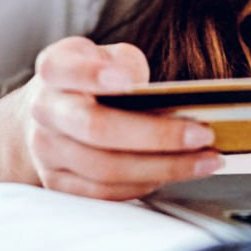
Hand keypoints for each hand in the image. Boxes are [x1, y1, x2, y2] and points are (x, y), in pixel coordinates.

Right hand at [6, 37, 224, 200]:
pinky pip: (106, 193)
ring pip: (106, 169)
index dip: (92, 75)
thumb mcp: (106, 56)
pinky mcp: (59, 183)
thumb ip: (126, 65)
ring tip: (206, 159)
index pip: (62, 68)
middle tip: (202, 134)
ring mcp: (48, 152)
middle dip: (155, 135)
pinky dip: (145, 184)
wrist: (51, 113)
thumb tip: (156, 97)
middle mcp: (45, 112)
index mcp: (55, 70)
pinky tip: (176, 172)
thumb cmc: (90, 81)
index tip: (126, 81)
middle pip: (96, 128)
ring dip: (163, 167)